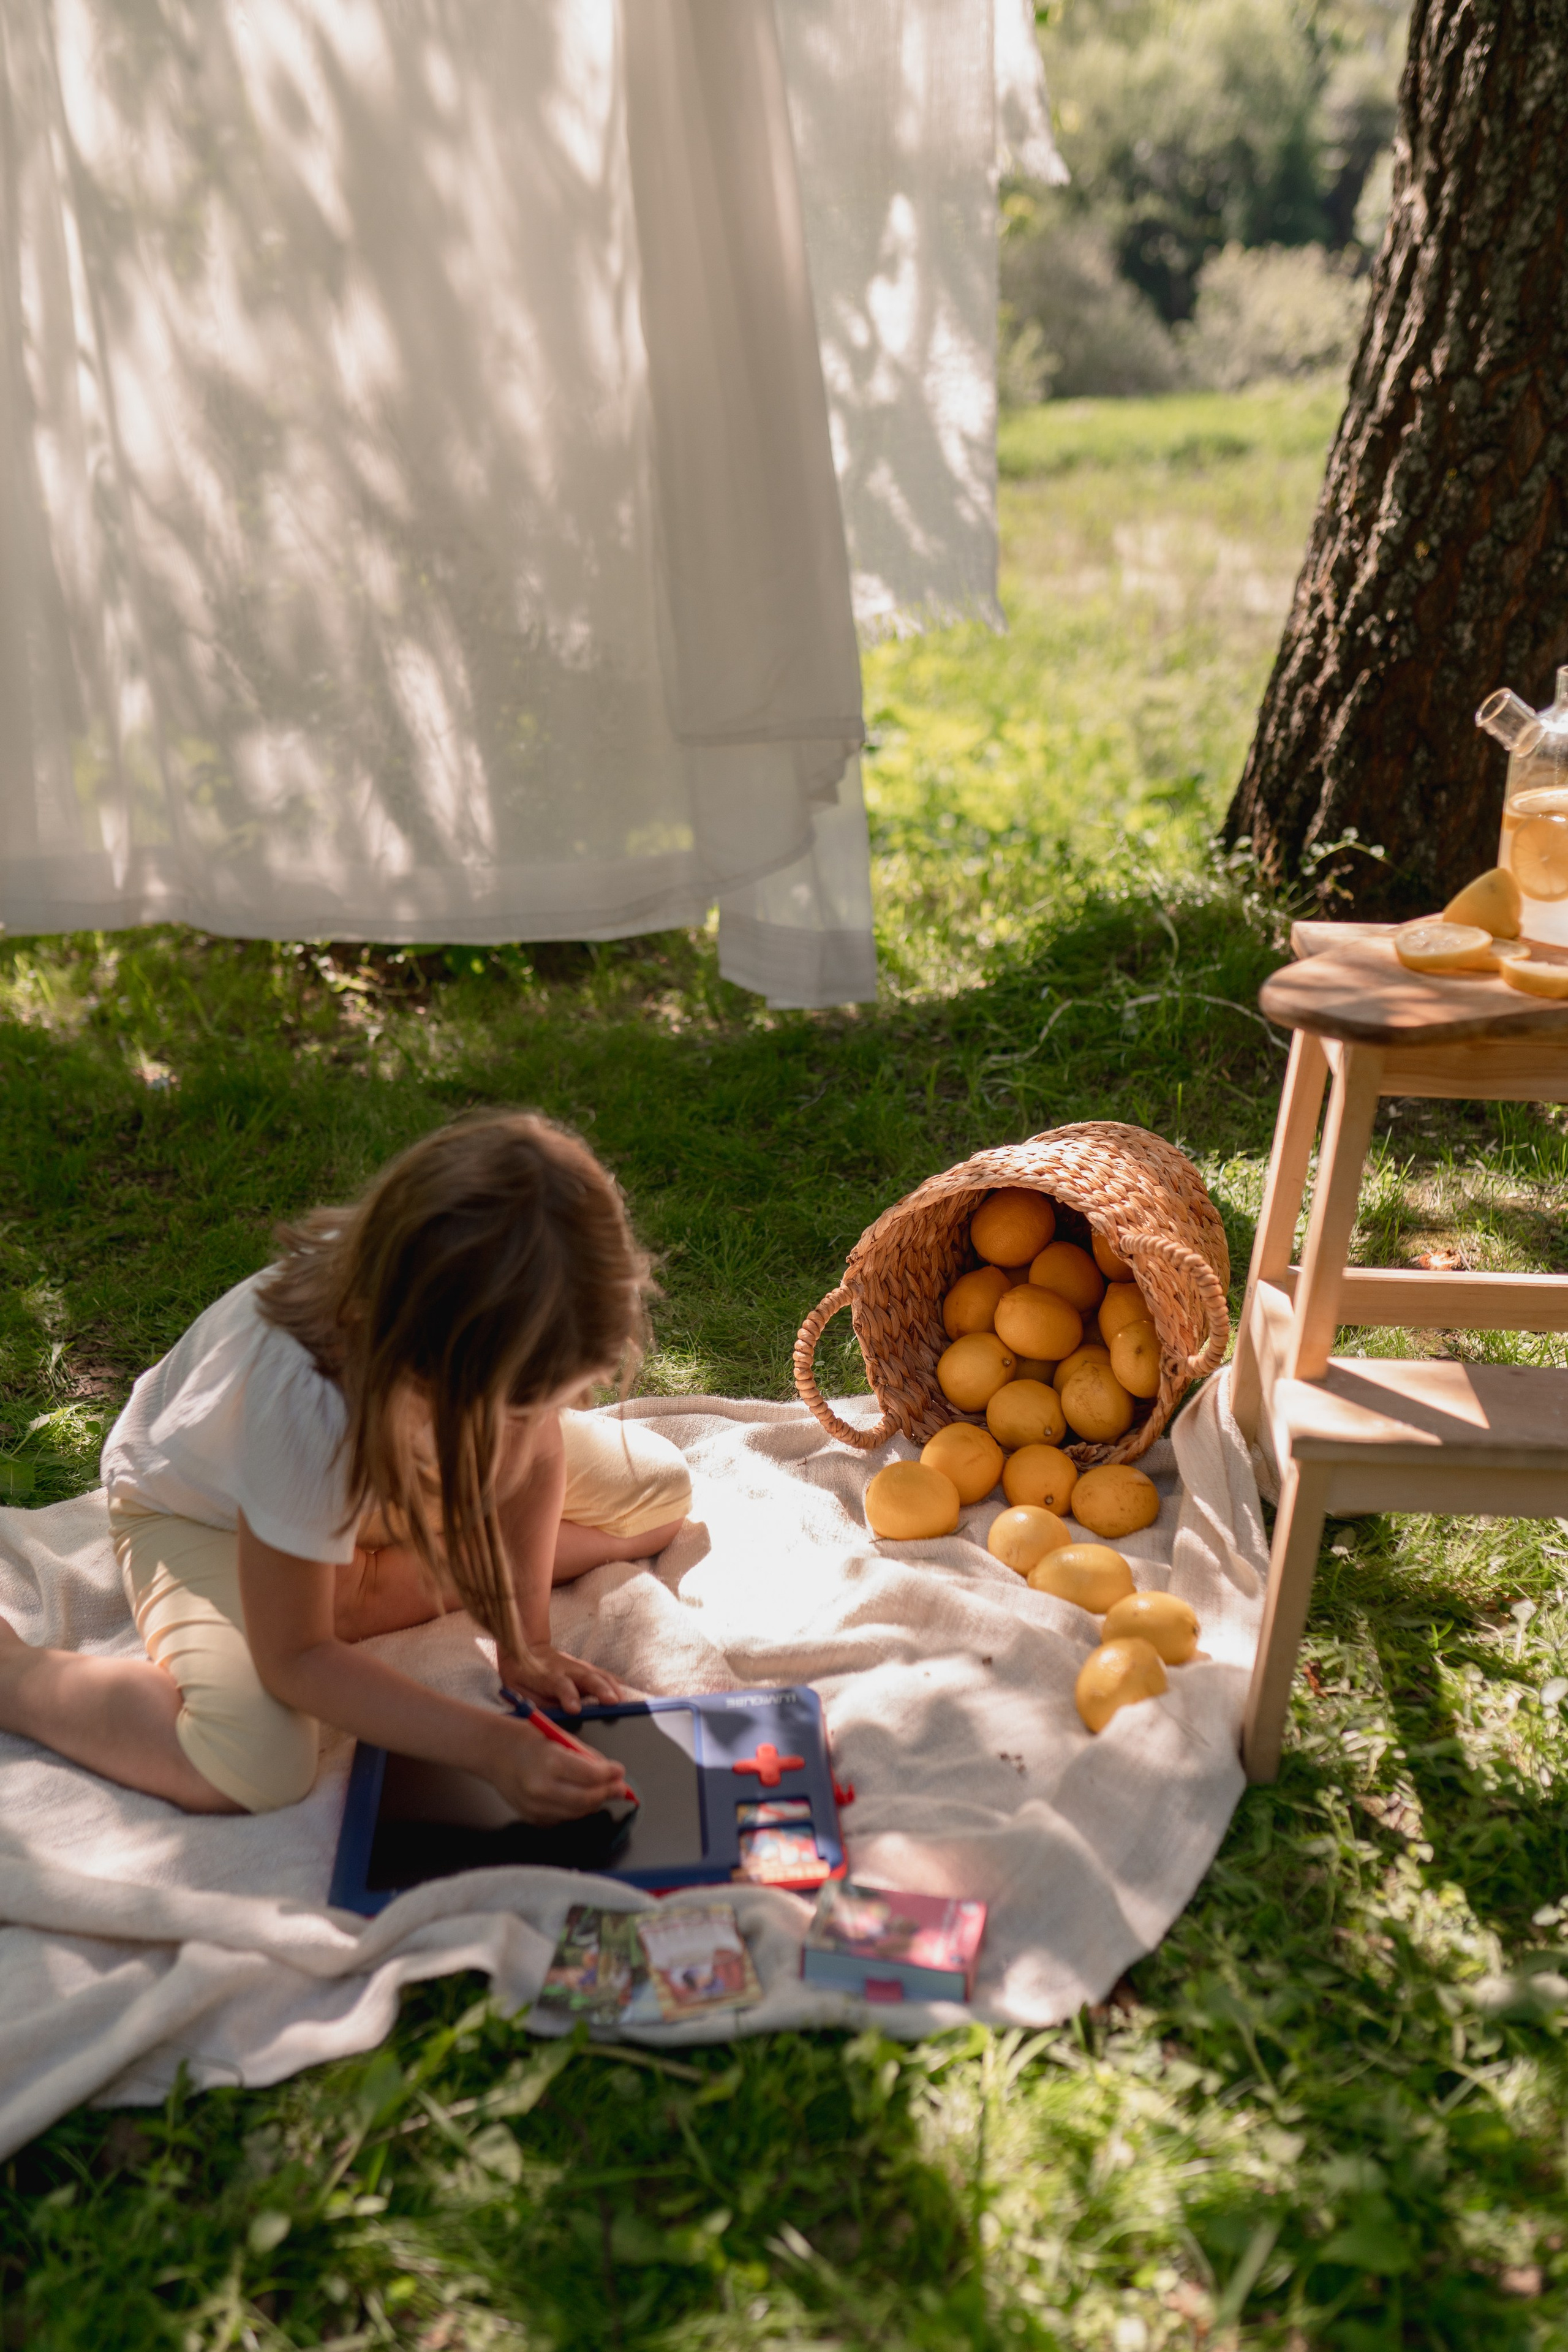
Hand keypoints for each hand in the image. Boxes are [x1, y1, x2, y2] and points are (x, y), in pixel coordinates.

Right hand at [482, 1715, 627, 1824]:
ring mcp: (535, 1807)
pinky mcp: (532, 1817)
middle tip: (620, 1787)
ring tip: (603, 1791)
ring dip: (595, 1802)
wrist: (493, 1752)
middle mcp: (542, 1788)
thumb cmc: (526, 1739)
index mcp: (550, 1762)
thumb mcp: (560, 1738)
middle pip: (587, 1799)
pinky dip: (576, 1809)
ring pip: (578, 1812)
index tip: (619, 1771)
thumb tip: (611, 1773)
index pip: (591, 1775)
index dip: (611, 1774)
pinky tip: (580, 1797)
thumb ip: (586, 1756)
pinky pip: (563, 1818)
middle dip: (608, 1792)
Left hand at [497, 1642, 625, 1711]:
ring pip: (598, 1675)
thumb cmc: (523, 1677)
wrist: (525, 1649)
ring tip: (623, 1701)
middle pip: (586, 1678)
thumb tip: (557, 1719)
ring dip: (611, 1687)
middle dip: (600, 1690)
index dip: (568, 1696)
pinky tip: (624, 1691)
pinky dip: (614, 1683)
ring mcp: (578, 1667)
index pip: (560, 1685)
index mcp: (548, 1676)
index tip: (574, 1709)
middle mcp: (566, 1670)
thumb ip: (541, 1704)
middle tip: (612, 1702)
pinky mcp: (586, 1667)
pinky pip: (603, 1674)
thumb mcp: (522, 1693)